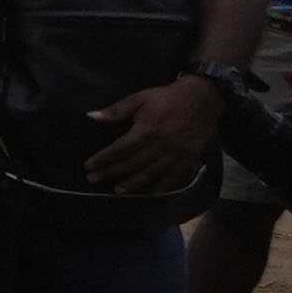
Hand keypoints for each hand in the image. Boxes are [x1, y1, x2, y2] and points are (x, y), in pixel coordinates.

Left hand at [103, 77, 224, 193]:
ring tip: (118, 191)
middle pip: (132, 163)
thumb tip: (91, 116)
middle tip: (94, 180)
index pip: (120, 149)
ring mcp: (176, 154)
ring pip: (151, 173)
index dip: (104, 158)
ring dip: (133, 184)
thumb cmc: (167, 98)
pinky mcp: (188, 159)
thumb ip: (117, 110)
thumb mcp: (140, 98)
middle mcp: (161, 145)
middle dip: (112, 172)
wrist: (203, 99)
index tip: (89, 166)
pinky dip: (162, 187)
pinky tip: (151, 194)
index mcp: (147, 130)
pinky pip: (174, 177)